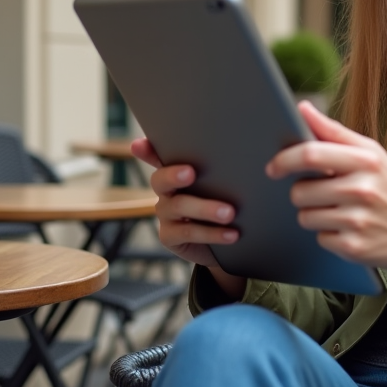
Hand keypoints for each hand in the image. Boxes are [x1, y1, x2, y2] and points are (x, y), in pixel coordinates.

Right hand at [136, 138, 246, 298]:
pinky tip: (232, 234)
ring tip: (230, 212)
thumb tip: (248, 145)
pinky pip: (188, 232)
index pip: (158, 155)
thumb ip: (227, 166)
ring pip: (179, 206)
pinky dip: (212, 232)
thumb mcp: (228, 182)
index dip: (147, 150)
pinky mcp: (170, 236)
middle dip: (173, 174)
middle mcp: (167, 190)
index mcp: (177, 170)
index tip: (139, 144)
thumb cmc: (229, 200)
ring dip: (206, 208)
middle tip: (191, 172)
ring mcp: (166, 213)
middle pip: (161, 179)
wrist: (230, 242)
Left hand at [267, 101, 386, 297]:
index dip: (284, 160)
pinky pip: (319, 238)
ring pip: (305, 217)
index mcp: (365, 160)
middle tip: (323, 193)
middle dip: (303, 193)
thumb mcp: (371, 155)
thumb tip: (302, 108)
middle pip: (301, 191)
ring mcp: (358, 220)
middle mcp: (362, 189)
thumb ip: (333, 132)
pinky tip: (348, 229)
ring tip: (339, 211)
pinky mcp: (354, 247)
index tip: (273, 167)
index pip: (311, 154)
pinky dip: (329, 234)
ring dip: (315, 215)